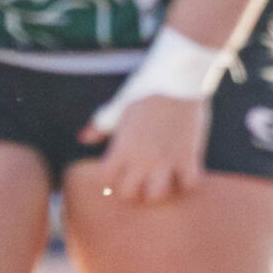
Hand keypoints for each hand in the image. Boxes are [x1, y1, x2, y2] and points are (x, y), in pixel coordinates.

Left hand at [78, 93, 206, 201]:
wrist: (176, 78)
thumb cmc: (144, 91)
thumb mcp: (117, 107)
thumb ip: (100, 126)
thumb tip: (82, 138)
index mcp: (120, 146)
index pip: (106, 179)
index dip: (110, 180)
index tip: (118, 175)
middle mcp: (140, 158)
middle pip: (129, 194)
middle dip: (132, 192)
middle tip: (140, 183)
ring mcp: (165, 159)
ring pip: (158, 195)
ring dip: (159, 191)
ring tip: (162, 181)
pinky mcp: (188, 156)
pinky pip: (189, 184)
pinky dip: (188, 182)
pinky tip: (185, 171)